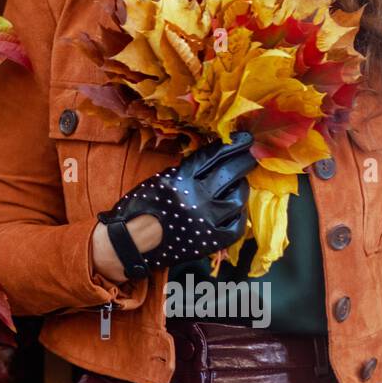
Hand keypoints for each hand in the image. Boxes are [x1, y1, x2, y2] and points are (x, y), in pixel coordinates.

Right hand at [94, 131, 256, 280]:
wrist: (132, 243)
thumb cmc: (140, 208)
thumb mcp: (159, 180)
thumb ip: (185, 171)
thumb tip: (210, 161)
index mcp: (181, 179)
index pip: (214, 156)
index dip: (233, 146)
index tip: (245, 139)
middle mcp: (197, 198)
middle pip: (230, 174)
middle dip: (244, 162)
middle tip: (249, 157)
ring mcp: (207, 220)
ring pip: (237, 198)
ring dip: (240, 188)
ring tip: (237, 185)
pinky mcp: (211, 241)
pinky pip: (236, 226)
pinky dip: (238, 215)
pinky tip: (234, 210)